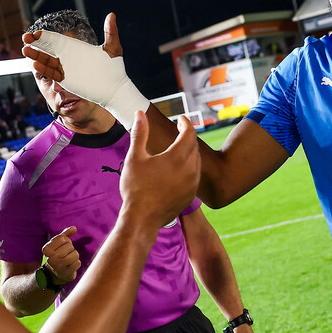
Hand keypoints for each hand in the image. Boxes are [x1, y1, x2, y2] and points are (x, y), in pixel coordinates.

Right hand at [21, 13, 146, 128]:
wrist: (114, 88)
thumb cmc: (115, 68)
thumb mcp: (113, 48)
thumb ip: (111, 32)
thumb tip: (112, 14)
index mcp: (76, 46)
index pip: (57, 39)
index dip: (45, 36)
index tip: (35, 33)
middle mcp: (68, 56)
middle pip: (48, 48)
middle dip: (35, 43)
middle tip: (24, 38)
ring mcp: (66, 68)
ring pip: (47, 60)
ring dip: (36, 56)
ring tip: (25, 50)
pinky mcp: (66, 79)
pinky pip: (52, 73)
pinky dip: (44, 69)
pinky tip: (35, 64)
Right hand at [42, 226, 80, 284]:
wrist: (56, 273)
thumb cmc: (58, 254)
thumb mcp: (59, 243)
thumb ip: (65, 234)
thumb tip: (74, 228)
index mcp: (46, 249)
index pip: (62, 238)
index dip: (65, 241)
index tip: (60, 248)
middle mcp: (50, 258)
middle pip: (70, 246)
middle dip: (70, 249)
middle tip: (65, 255)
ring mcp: (58, 266)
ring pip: (75, 254)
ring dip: (75, 256)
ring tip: (68, 260)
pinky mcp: (66, 273)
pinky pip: (78, 263)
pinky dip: (77, 263)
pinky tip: (71, 266)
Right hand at [120, 112, 199, 229]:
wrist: (142, 218)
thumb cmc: (135, 188)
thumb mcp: (135, 157)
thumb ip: (139, 133)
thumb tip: (140, 114)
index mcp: (176, 157)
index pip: (189, 133)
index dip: (185, 123)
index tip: (180, 119)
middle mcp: (189, 169)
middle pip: (194, 146)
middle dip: (188, 136)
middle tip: (179, 131)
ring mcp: (192, 183)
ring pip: (197, 161)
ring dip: (190, 152)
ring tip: (179, 148)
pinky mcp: (191, 195)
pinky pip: (195, 175)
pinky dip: (190, 167)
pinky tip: (179, 169)